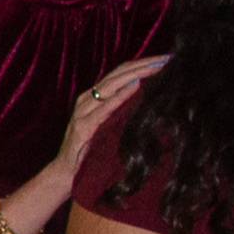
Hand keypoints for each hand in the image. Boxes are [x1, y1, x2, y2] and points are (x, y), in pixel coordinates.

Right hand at [47, 54, 168, 178]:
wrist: (66, 174)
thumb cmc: (90, 151)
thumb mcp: (108, 126)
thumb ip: (121, 110)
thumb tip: (148, 97)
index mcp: (94, 97)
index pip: (121, 73)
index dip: (143, 63)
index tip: (166, 58)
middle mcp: (87, 99)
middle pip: (118, 74)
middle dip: (144, 64)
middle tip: (167, 58)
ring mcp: (83, 112)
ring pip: (111, 85)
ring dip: (136, 74)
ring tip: (157, 67)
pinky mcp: (83, 127)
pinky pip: (104, 108)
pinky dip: (120, 95)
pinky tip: (135, 86)